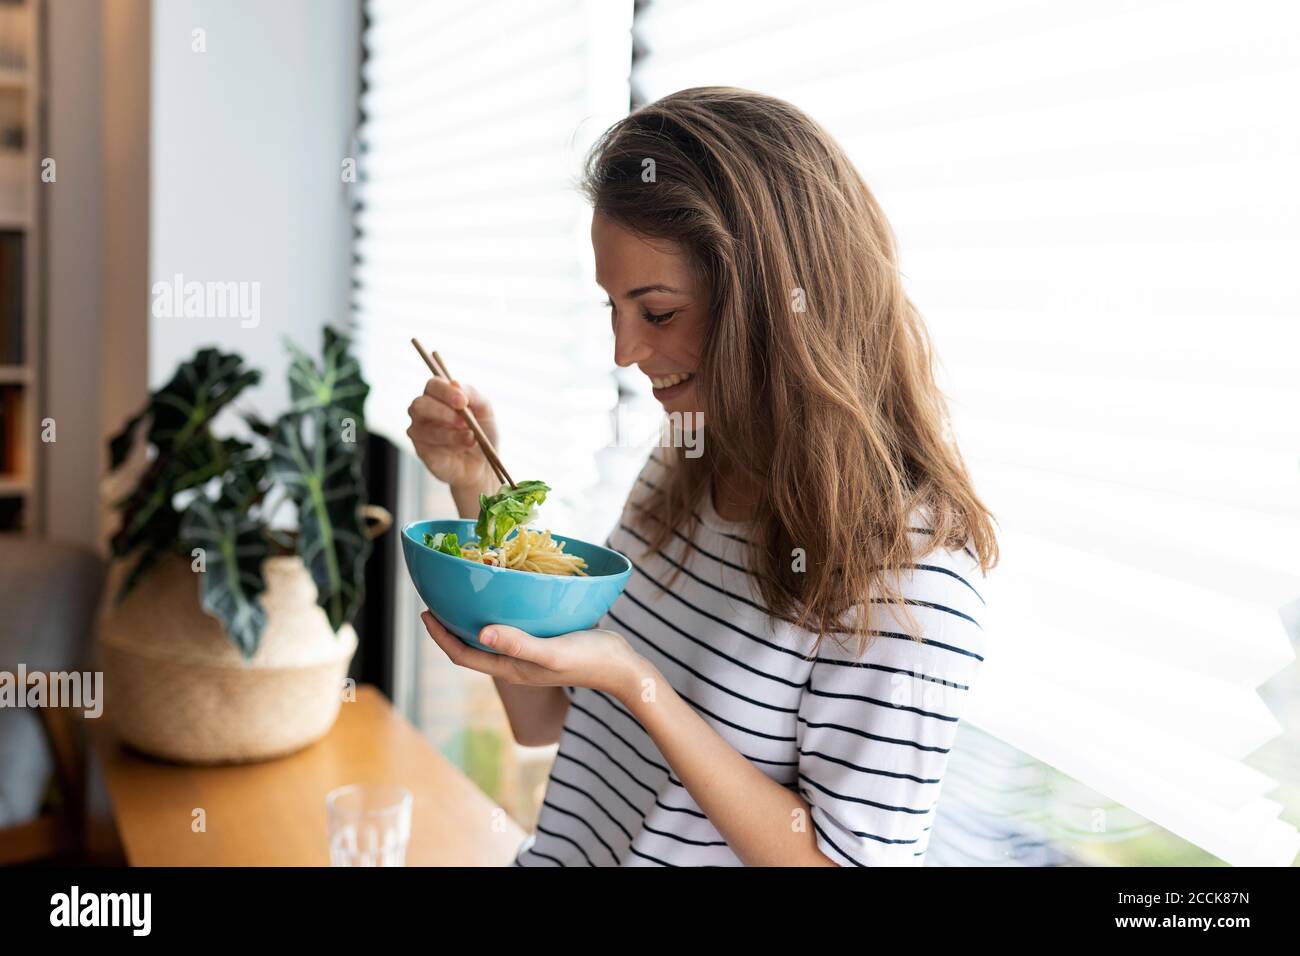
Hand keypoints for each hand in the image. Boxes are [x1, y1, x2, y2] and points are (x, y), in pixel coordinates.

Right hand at [406, 378, 498, 491]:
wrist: (484, 463)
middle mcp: (424, 411)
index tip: (463, 401)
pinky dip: (450, 444)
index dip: (445, 391)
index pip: (433, 385)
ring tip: (471, 437)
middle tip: (464, 421)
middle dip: (442, 411)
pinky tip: (464, 446)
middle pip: (419, 405)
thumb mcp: (484, 410)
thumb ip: (472, 394)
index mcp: (438, 396)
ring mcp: (419, 431)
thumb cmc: (482, 431)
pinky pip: (428, 445)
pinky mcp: (421, 450)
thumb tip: (454, 382)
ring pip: (424, 428)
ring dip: (450, 433)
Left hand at [421, 611, 647, 701]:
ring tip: (462, 597)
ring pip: (489, 639)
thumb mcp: (551, 651)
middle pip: (470, 648)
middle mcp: (514, 664)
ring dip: (470, 621)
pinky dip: (497, 615)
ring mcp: (528, 656)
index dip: (440, 637)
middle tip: (437, 599)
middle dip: (449, 627)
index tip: (425, 612)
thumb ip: (518, 643)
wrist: (621, 668)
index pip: (463, 655)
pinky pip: (509, 630)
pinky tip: (503, 598)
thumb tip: (480, 632)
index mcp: (510, 668)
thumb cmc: (588, 660)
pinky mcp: (543, 645)